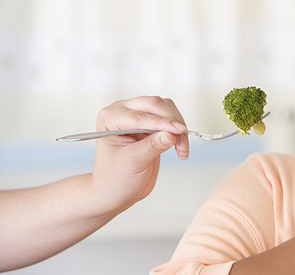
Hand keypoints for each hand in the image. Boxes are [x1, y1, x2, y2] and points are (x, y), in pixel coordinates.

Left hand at [91, 96, 188, 212]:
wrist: (117, 191)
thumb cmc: (116, 178)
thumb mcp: (133, 163)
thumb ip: (152, 146)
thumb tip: (171, 134)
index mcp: (110, 118)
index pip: (140, 115)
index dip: (162, 123)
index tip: (180, 131)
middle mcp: (123, 112)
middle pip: (155, 105)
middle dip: (172, 123)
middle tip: (182, 142)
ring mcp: (138, 116)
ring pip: (166, 109)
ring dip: (178, 127)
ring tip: (181, 149)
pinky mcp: (151, 123)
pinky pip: (171, 118)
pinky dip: (179, 132)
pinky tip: (180, 148)